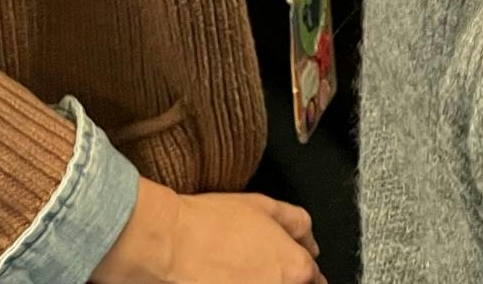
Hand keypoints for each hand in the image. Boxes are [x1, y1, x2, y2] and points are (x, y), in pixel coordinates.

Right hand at [94, 180, 323, 283]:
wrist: (167, 243)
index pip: (314, 280)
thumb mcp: (265, 207)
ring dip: (256, 283)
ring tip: (232, 274)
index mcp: (295, 269)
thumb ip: (298, 225)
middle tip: (253, 271)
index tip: (291, 275)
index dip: (305, 277)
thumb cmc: (211, 223)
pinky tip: (218, 279)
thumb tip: (311, 244)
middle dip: (281, 280)